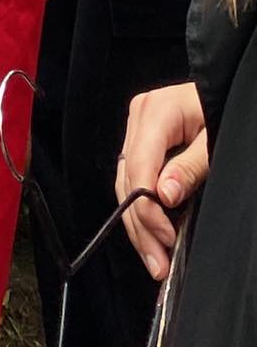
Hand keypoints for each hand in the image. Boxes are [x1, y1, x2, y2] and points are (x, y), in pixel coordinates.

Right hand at [117, 82, 209, 282]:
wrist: (229, 91)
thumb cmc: (224, 109)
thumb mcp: (215, 140)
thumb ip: (190, 166)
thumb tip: (164, 195)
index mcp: (154, 111)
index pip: (139, 168)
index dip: (148, 208)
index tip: (167, 238)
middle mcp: (138, 118)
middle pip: (128, 180)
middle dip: (141, 227)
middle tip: (158, 264)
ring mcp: (137, 128)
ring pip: (126, 185)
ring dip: (139, 225)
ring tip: (155, 261)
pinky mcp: (142, 140)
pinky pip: (134, 179)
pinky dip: (143, 210)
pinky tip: (153, 236)